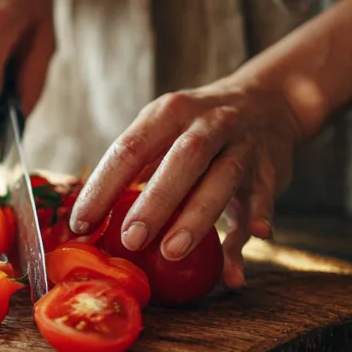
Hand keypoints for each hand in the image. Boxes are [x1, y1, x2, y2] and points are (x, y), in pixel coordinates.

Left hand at [69, 77, 304, 287]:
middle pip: (183, 159)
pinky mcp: (271, 168)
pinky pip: (265, 197)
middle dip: (156, 201)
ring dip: (198, 217)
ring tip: (172, 251)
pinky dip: (258, 219)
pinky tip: (246, 249)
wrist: (268, 101)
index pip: (129, 148)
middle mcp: (207, 123)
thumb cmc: (195, 129)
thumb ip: (134, 173)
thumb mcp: (163, 132)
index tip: (81, 223)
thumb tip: (90, 223)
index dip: (103, 186)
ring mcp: (242, 144)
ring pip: (224, 178)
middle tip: (131, 240)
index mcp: (168, 113)